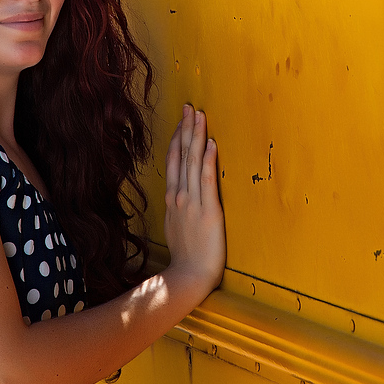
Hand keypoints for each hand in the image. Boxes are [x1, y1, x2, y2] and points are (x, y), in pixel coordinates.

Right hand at [163, 104, 225, 299]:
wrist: (188, 276)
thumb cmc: (185, 256)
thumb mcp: (176, 226)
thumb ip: (178, 208)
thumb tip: (181, 195)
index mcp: (172, 199)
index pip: (173, 161)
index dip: (177, 138)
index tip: (181, 120)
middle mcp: (179, 196)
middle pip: (181, 155)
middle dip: (186, 128)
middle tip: (190, 107)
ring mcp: (191, 202)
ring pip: (192, 161)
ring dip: (196, 136)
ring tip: (199, 115)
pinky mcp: (208, 210)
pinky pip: (206, 180)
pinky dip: (207, 160)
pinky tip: (211, 143)